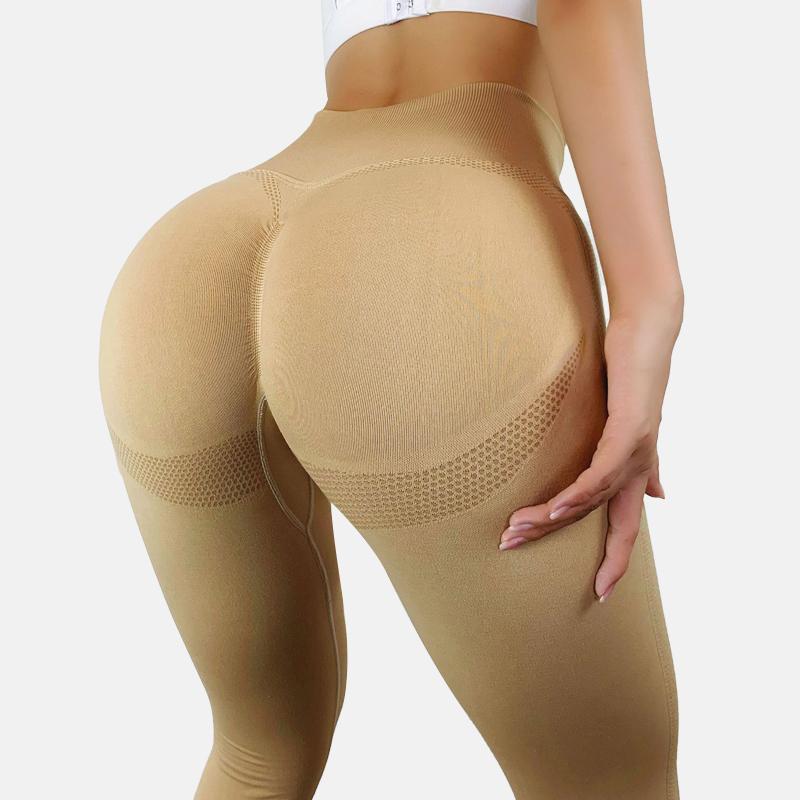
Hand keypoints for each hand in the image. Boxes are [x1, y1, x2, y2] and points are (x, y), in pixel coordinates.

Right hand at [497, 312, 680, 600]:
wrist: (649, 328)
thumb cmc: (634, 371)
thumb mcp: (635, 421)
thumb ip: (648, 461)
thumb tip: (662, 498)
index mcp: (638, 469)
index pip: (627, 526)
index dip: (618, 562)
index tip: (601, 593)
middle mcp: (642, 465)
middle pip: (602, 521)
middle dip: (558, 541)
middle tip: (512, 548)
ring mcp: (639, 448)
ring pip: (593, 499)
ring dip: (551, 518)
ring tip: (514, 529)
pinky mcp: (632, 426)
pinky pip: (601, 472)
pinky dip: (577, 494)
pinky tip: (553, 509)